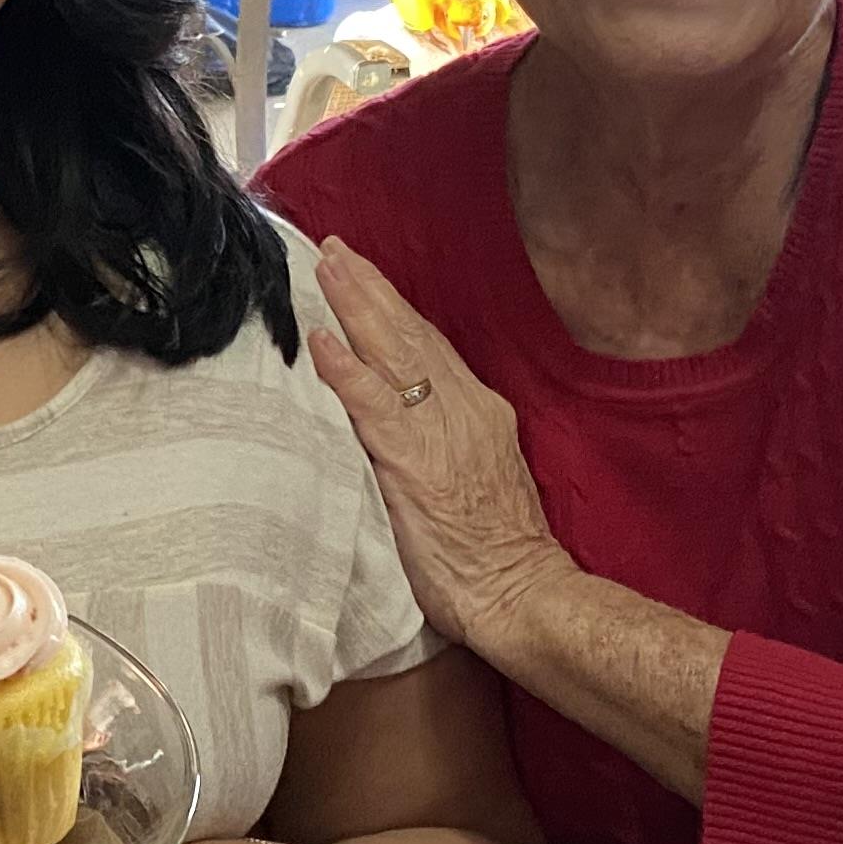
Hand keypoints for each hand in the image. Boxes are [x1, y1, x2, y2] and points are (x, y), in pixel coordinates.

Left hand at [302, 237, 572, 653]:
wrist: (522, 594)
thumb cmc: (496, 555)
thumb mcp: (475, 479)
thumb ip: (443, 443)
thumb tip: (405, 422)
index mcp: (478, 413)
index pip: (430, 348)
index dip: (395, 310)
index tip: (364, 276)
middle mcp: (463, 409)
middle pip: (411, 335)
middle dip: (370, 289)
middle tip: (334, 249)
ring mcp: (440, 431)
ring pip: (393, 353)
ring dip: (355, 307)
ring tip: (326, 268)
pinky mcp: (414, 462)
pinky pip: (372, 405)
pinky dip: (344, 369)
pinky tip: (320, 340)